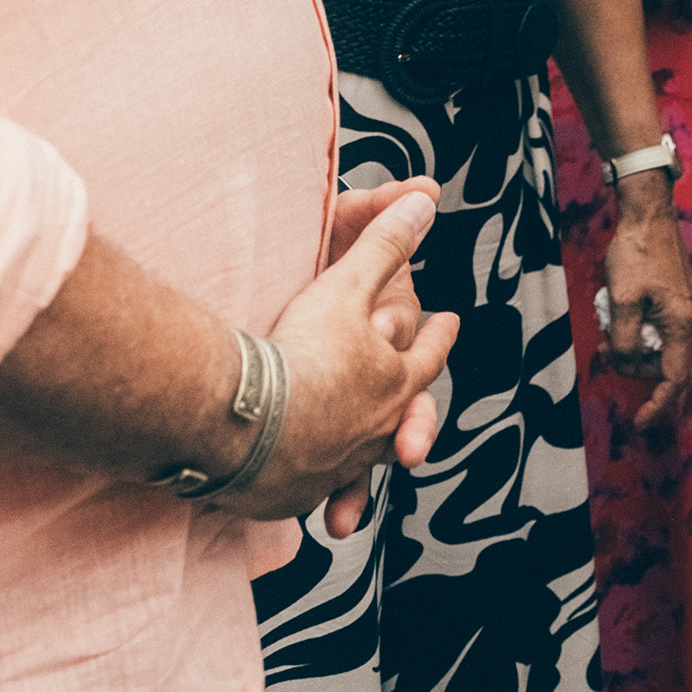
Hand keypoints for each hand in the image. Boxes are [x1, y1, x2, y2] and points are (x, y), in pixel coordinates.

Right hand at [241, 181, 458, 534]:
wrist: (244, 418)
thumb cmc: (302, 349)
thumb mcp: (348, 283)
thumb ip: (386, 242)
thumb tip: (426, 197)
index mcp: (396, 380)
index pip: (428, 355)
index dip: (437, 337)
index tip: (447, 325)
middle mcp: (373, 431)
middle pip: (401, 420)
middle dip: (412, 420)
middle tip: (416, 422)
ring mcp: (333, 468)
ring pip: (356, 466)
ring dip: (359, 473)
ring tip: (355, 478)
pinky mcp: (290, 495)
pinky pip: (306, 491)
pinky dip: (308, 488)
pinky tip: (297, 489)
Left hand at [596, 183, 691, 426]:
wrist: (649, 211)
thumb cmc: (635, 253)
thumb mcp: (621, 299)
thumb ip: (622, 339)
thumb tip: (623, 363)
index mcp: (679, 323)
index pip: (673, 378)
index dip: (658, 404)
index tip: (639, 423)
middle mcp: (687, 317)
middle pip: (661, 361)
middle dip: (631, 364)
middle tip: (601, 351)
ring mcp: (683, 304)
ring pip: (656, 341)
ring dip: (631, 343)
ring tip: (605, 325)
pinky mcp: (676, 293)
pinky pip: (656, 323)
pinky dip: (637, 326)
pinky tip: (617, 309)